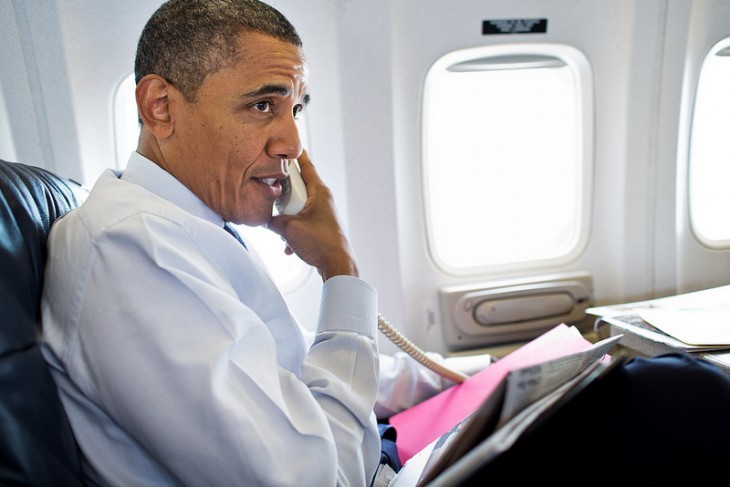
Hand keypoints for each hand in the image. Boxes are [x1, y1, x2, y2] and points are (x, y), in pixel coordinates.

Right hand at [267, 151, 358, 280]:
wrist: (336, 266)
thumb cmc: (320, 243)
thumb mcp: (288, 229)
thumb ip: (272, 221)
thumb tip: (263, 219)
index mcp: (319, 192)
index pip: (306, 166)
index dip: (296, 155)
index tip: (289, 144)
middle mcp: (322, 200)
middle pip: (298, 187)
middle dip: (283, 193)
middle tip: (271, 192)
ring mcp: (323, 214)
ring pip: (298, 207)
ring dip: (286, 217)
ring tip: (281, 227)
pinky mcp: (321, 227)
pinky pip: (302, 223)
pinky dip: (293, 232)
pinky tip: (288, 246)